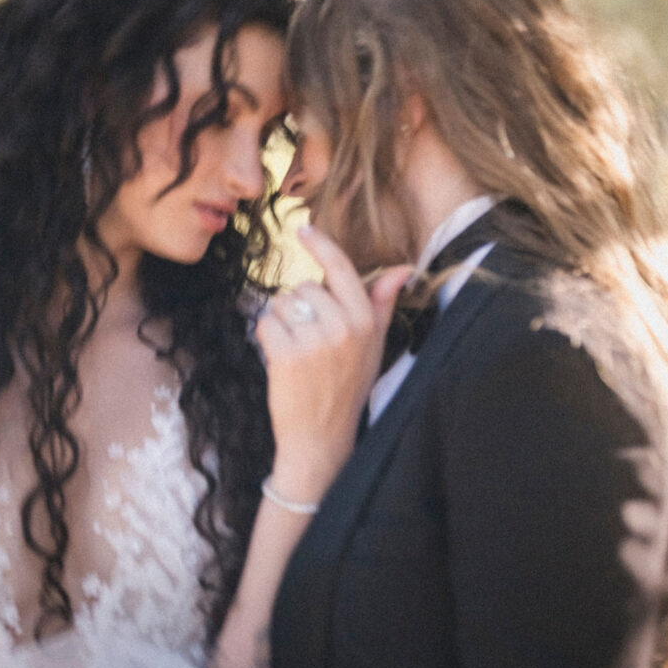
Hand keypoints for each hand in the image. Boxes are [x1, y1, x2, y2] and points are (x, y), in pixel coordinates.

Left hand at [255, 225, 412, 503]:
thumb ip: (383, 304)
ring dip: (282, 322)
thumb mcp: (374, 346)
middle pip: (304, 287)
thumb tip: (403, 269)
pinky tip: (280, 360)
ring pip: (281, 302)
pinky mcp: (285, 355)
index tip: (303, 229)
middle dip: (299, 307)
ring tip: (297, 352)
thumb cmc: (348, 388)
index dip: (321, 246)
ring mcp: (314, 341)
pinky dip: (266, 338)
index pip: (341, 269)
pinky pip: (265, 323)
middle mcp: (343, 327)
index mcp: (366, 321)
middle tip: (310, 341)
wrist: (322, 437)